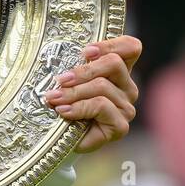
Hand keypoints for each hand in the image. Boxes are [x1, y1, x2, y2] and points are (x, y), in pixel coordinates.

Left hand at [45, 35, 142, 152]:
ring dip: (73, 92)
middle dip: (83, 70)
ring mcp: (126, 107)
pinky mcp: (120, 126)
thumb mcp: (68, 81)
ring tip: (54, 98)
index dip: (110, 45)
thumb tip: (61, 61)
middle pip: (114, 64)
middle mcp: (127, 87)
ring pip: (102, 86)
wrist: (61, 140)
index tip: (85, 52)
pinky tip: (63, 111)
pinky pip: (101, 106)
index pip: (130, 47)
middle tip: (60, 80)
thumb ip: (73, 67)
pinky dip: (78, 108)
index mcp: (118, 72)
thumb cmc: (64, 105)